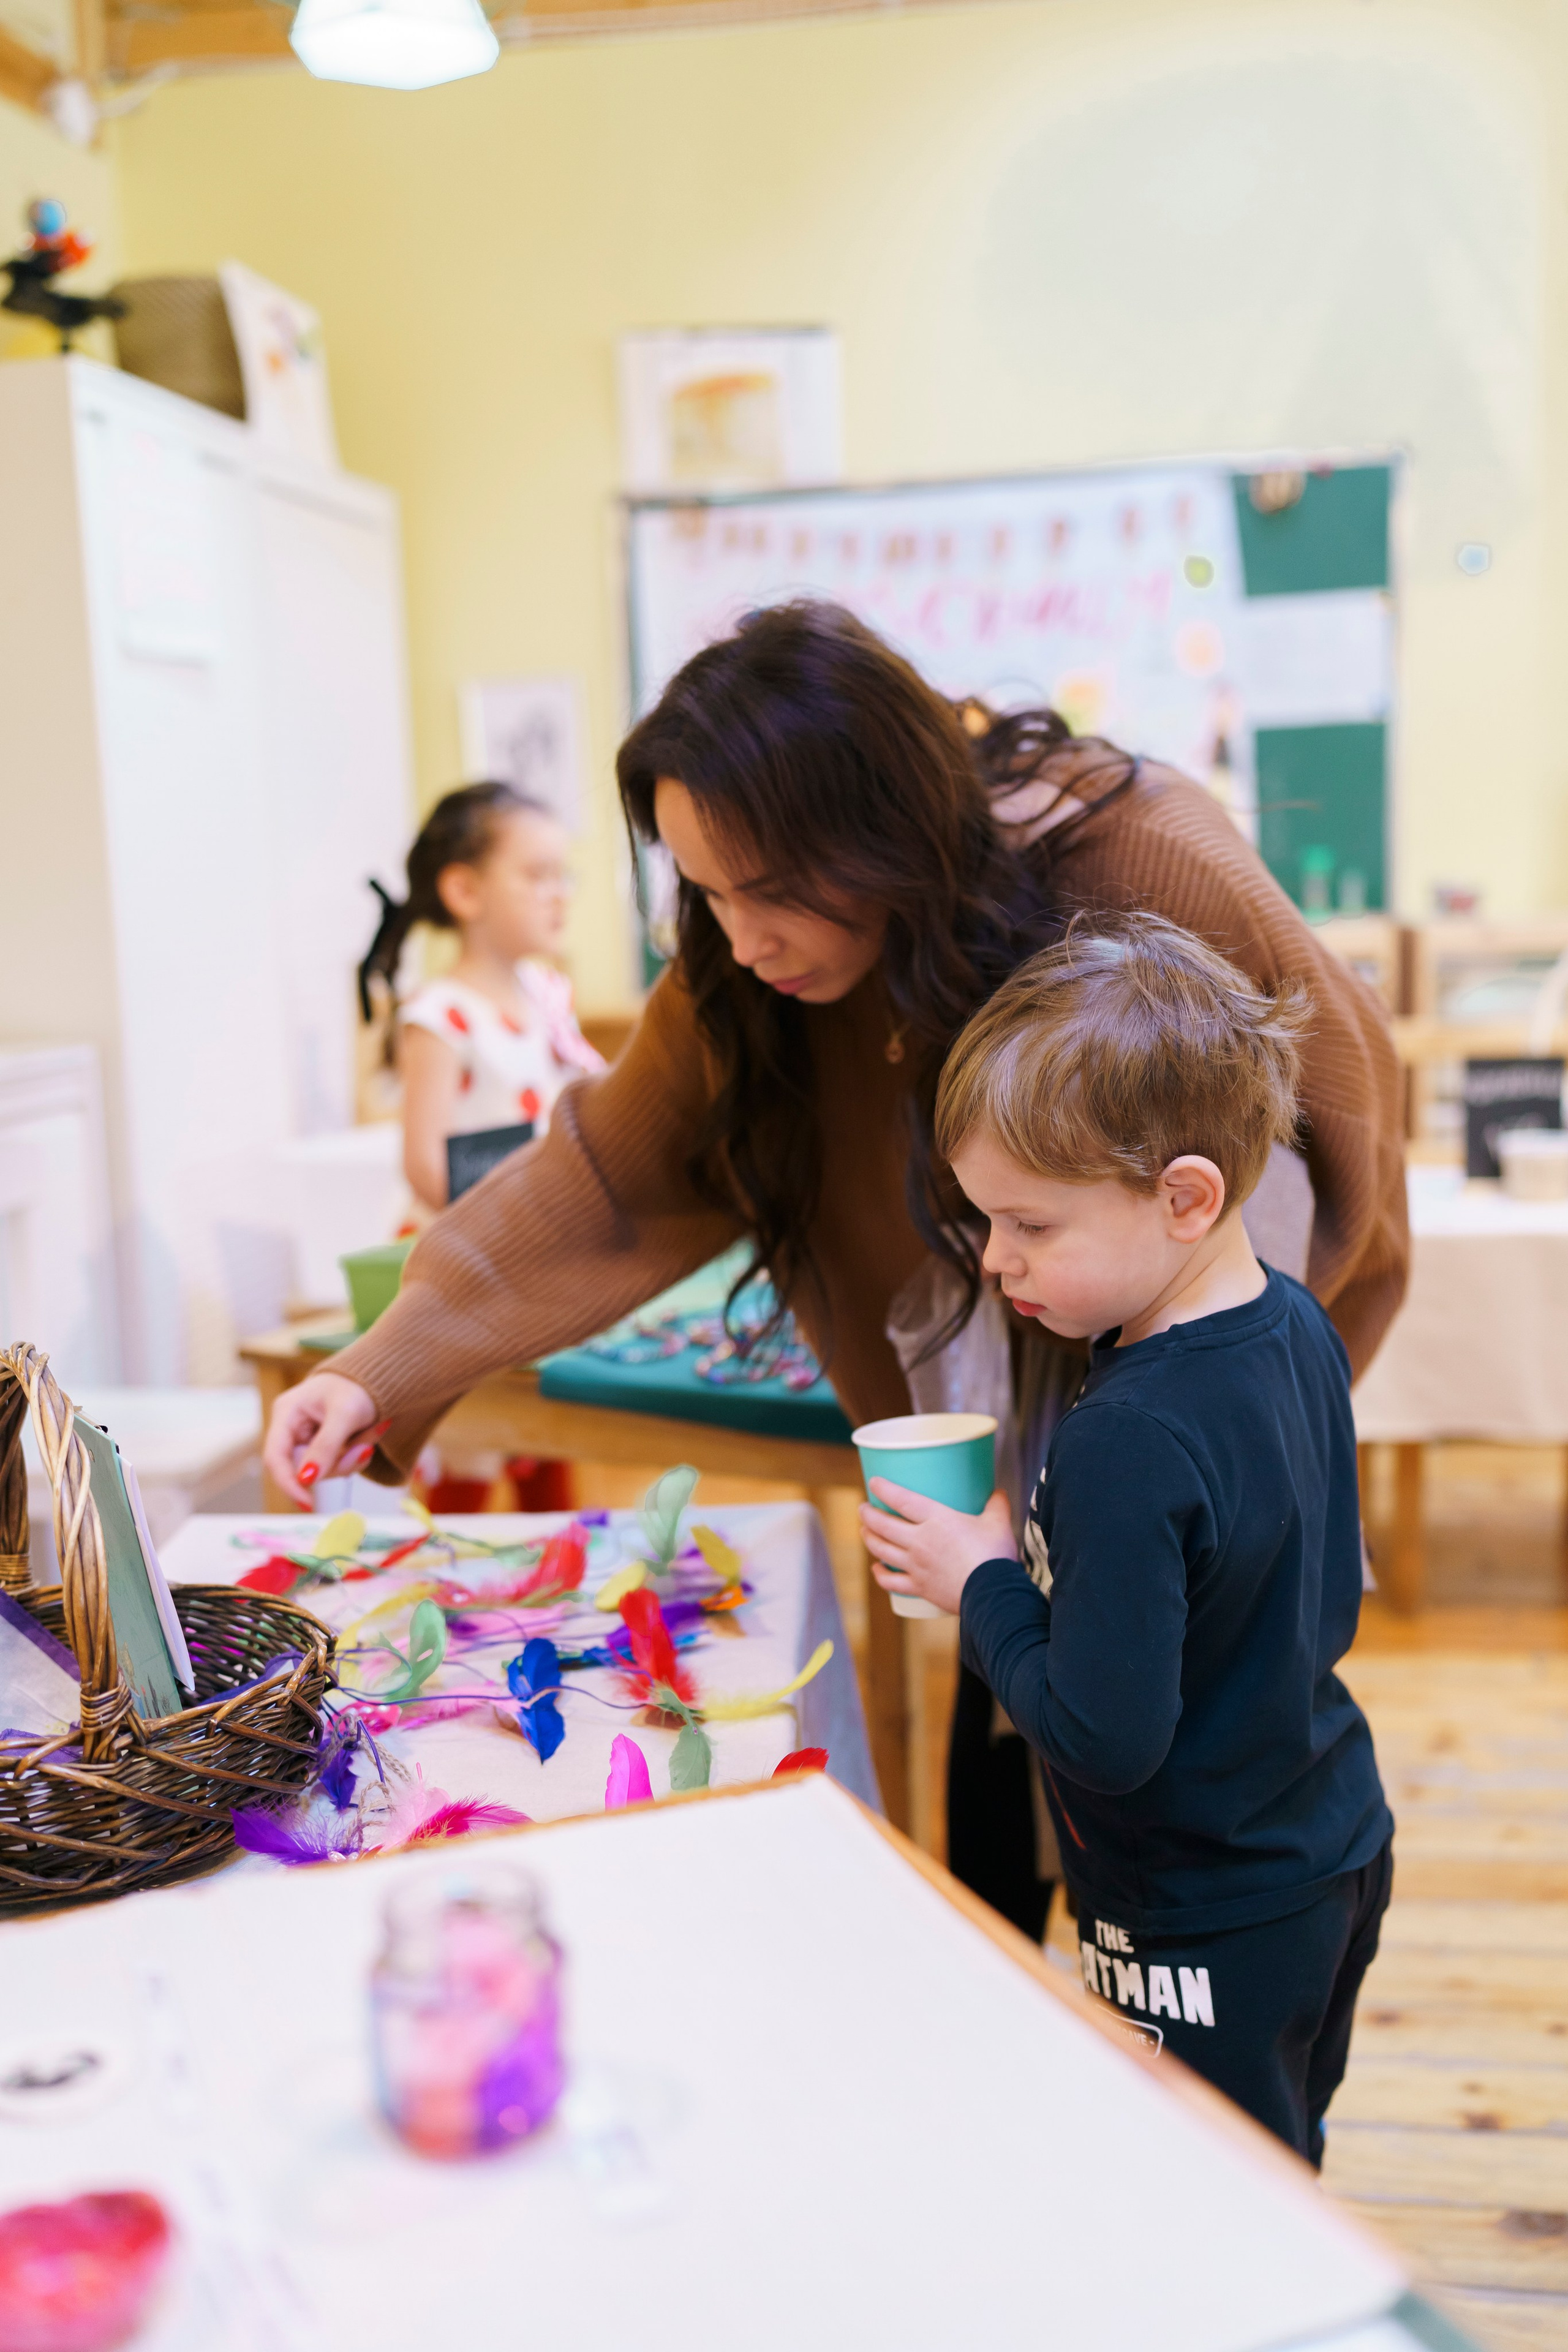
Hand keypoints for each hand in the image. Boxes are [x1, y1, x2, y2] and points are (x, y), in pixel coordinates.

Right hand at [263, 1373, 381, 1505]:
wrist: (382, 1376)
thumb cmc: (359, 1386)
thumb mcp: (344, 1414)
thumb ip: (325, 1446)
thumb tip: (306, 1479)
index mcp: (287, 1414)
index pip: (275, 1458)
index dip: (288, 1484)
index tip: (308, 1504)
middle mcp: (293, 1428)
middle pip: (303, 1468)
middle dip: (338, 1463)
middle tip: (366, 1447)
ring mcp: (310, 1439)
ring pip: (325, 1470)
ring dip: (353, 1457)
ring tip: (374, 1428)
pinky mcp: (327, 1446)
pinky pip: (338, 1465)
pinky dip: (358, 1454)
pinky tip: (371, 1433)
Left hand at [858, 1482, 1017, 1616]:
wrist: (992, 1593)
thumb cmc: (994, 1555)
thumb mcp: (998, 1523)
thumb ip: (996, 1505)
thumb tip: (999, 1492)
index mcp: (936, 1520)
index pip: (901, 1500)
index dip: (884, 1489)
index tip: (873, 1483)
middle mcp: (919, 1541)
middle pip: (883, 1525)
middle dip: (868, 1514)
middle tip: (863, 1508)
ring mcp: (916, 1565)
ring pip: (882, 1550)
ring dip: (869, 1539)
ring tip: (864, 1531)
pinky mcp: (919, 1587)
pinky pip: (891, 1582)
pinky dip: (880, 1575)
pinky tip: (876, 1569)